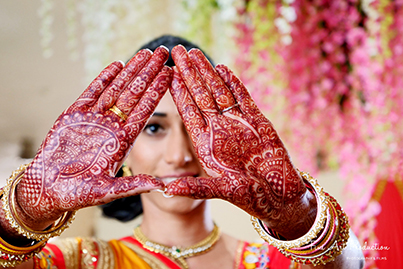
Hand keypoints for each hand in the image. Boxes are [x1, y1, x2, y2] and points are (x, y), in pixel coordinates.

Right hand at [16, 47, 171, 228]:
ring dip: (130, 71)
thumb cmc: (78, 194)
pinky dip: (103, 78)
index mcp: (123, 141)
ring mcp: (94, 119)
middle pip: (134, 94)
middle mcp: (112, 126)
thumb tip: (163, 187)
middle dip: (148, 73)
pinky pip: (91, 92)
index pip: (145, 111)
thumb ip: (134, 186)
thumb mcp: (108, 191)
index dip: (157, 91)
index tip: (170, 74)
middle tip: (163, 52)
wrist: (48, 189)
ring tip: (145, 53)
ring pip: (116, 89)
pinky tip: (118, 64)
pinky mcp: (74, 115)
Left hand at [167, 45, 311, 237]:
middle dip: (189, 73)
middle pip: (201, 96)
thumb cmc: (249, 197)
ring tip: (195, 53)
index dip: (179, 93)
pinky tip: (223, 68)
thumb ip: (194, 187)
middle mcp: (219, 130)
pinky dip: (234, 83)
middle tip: (177, 50)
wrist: (279, 196)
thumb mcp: (219, 191)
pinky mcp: (257, 121)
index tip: (168, 74)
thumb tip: (165, 189)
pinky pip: (243, 98)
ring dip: (208, 72)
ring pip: (220, 93)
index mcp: (205, 144)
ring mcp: (237, 124)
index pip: (188, 113)